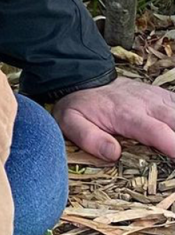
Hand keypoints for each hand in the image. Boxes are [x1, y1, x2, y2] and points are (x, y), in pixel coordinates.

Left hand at [52, 76, 174, 160]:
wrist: (86, 80)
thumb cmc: (81, 107)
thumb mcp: (71, 121)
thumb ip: (88, 137)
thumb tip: (113, 154)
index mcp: (128, 114)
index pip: (156, 131)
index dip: (174, 145)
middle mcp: (149, 104)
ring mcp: (160, 99)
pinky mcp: (166, 98)